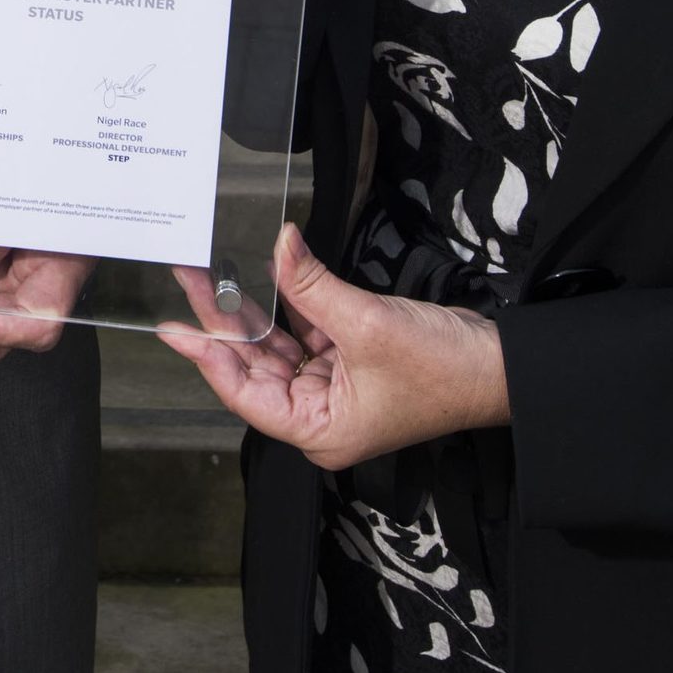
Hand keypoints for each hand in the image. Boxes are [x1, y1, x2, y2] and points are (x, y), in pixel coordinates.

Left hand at [156, 225, 510, 470]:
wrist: (498, 364)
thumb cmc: (443, 370)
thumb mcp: (367, 324)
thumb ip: (313, 286)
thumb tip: (280, 242)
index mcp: (319, 429)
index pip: (246, 394)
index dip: (209, 357)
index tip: (174, 328)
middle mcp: (321, 414)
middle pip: (256, 366)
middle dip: (223, 324)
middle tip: (189, 281)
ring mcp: (335, 388)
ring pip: (277, 346)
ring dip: (250, 310)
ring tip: (210, 274)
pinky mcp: (350, 360)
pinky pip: (305, 331)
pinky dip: (288, 303)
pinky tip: (264, 274)